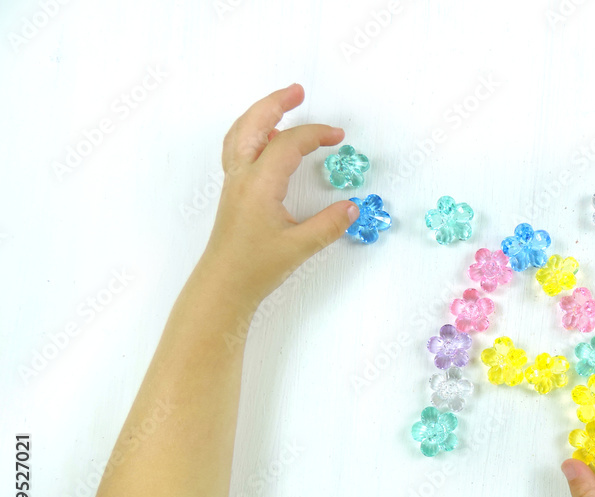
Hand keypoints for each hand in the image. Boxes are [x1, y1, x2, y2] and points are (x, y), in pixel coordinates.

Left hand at [198, 83, 358, 306]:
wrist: (223, 286)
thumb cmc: (254, 268)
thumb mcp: (299, 247)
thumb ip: (329, 225)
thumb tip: (352, 207)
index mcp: (259, 184)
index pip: (288, 144)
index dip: (315, 134)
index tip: (337, 136)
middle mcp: (242, 177)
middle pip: (254, 124)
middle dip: (275, 103)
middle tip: (297, 91)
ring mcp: (234, 183)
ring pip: (240, 134)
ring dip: (260, 114)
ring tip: (281, 108)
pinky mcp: (234, 193)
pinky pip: (238, 149)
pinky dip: (252, 134)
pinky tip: (267, 142)